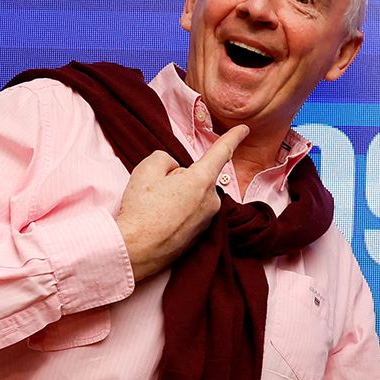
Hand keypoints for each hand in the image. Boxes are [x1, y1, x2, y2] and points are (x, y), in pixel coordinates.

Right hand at [115, 124, 247, 281]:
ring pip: (193, 196)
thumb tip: (174, 171)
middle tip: (156, 194)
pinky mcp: (200, 236)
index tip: (244, 129)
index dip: (233, 137)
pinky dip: (178, 214)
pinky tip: (161, 222)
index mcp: (202, 180)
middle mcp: (211, 201)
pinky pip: (190, 214)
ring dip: (178, 198)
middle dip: (179, 180)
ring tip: (156, 210)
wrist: (135, 250)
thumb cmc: (141, 210)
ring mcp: (207, 220)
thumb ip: (166, 159)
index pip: (221, 152)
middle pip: (197, 177)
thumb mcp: (147, 170)